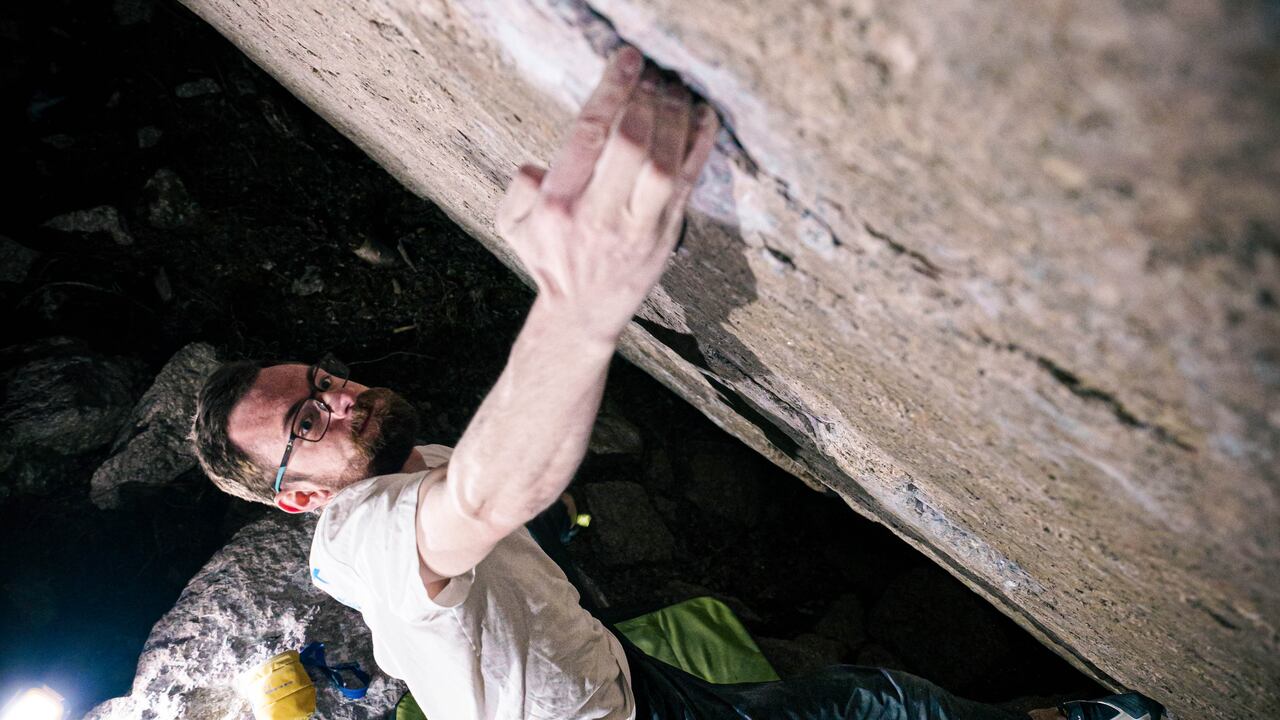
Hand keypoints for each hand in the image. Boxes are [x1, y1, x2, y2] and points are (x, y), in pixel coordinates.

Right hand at [497, 46, 718, 341]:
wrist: (581, 315)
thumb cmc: (548, 259)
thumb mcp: (514, 226)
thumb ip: (519, 188)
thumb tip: (536, 165)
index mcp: (559, 203)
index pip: (589, 135)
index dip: (613, 91)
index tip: (627, 60)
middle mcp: (599, 215)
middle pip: (632, 144)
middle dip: (647, 98)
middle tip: (654, 72)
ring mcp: (638, 228)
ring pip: (665, 163)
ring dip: (674, 117)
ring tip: (674, 87)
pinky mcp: (666, 236)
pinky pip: (691, 184)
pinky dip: (701, 145)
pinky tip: (704, 115)